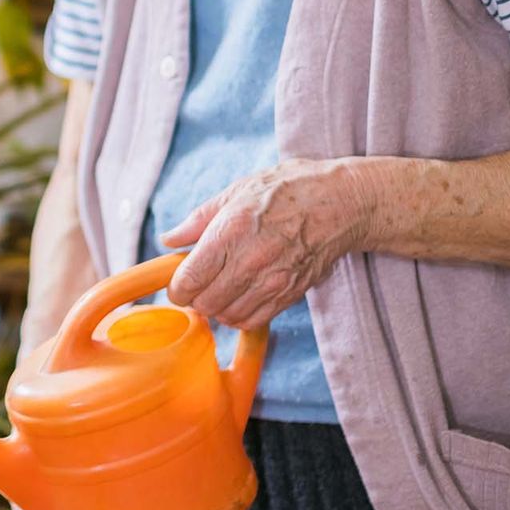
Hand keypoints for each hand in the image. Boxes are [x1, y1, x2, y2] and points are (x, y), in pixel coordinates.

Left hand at [159, 157, 373, 330]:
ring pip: (228, 316)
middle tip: (198, 284)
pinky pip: (254, 320)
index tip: (177, 283)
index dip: (176, 288)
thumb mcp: (236, 192)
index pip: (190, 280)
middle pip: (205, 303)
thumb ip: (198, 220)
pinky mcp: (290, 294)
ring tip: (219, 289)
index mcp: (230, 232)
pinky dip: (240, 315)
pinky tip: (240, 296)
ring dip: (217, 308)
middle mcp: (250, 262)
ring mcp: (273, 282)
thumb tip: (169, 239)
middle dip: (194, 298)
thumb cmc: (287, 190)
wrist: (340, 202)